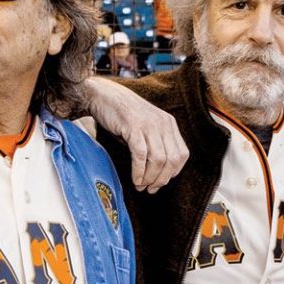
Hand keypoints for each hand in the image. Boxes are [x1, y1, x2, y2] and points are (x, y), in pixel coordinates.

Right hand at [86, 78, 185, 192]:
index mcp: (169, 124)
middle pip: (172, 160)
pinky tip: (135, 179)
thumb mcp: (145, 129)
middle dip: (162, 179)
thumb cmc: (122, 116)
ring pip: (158, 159)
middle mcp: (163, 123)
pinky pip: (141, 155)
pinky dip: (139, 171)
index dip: (173, 172)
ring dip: (150, 177)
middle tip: (150, 189)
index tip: (161, 182)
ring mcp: (149, 124)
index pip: (182, 154)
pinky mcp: (133, 126)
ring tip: (141, 185)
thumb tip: (157, 175)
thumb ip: (154, 146)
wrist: (102, 95)